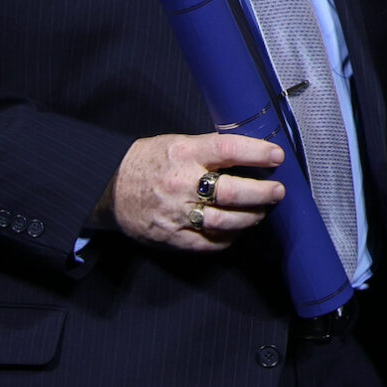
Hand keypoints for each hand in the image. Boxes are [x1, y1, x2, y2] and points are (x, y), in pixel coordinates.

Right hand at [97, 132, 286, 251]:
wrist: (108, 188)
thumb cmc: (147, 162)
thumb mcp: (176, 143)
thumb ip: (208, 150)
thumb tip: (249, 153)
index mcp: (184, 154)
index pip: (228, 150)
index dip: (257, 153)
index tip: (277, 156)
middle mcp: (182, 184)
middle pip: (232, 192)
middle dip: (262, 193)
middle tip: (278, 192)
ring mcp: (177, 213)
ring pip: (225, 221)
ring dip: (250, 218)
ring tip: (261, 212)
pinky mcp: (172, 237)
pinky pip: (209, 243)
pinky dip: (228, 237)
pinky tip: (237, 230)